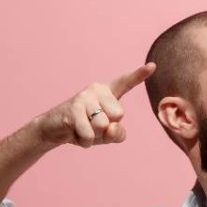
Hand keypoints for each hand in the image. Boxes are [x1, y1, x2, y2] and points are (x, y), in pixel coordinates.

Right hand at [33, 62, 156, 148]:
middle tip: (90, 125)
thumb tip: (112, 128)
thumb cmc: (84, 129)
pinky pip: (89, 134)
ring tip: (82, 129)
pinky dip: (85, 141)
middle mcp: (97, 89)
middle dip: (106, 129)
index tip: (153, 65)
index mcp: (108, 93)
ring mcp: (84, 97)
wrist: (53, 130)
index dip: (139, 74)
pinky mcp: (73, 109)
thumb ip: (117, 134)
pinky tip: (75, 133)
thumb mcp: (106, 135)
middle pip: (118, 115)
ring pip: (103, 125)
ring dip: (94, 136)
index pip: (126, 83)